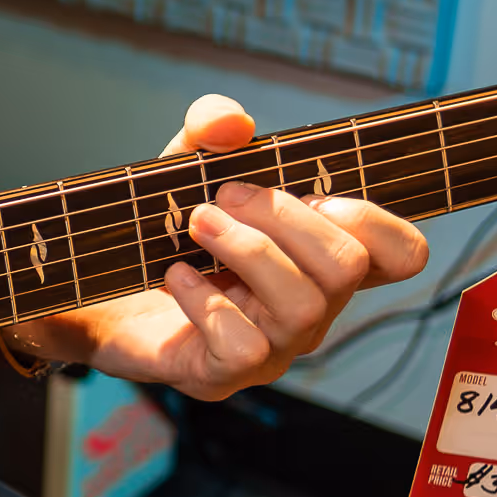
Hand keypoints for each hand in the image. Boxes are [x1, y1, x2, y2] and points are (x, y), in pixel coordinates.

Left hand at [48, 95, 428, 399]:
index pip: (402, 254)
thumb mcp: (186, 163)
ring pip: (302, 308)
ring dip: (247, 250)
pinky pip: (242, 347)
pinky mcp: (221, 374)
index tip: (315, 194)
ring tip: (196, 224)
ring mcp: (271, 348)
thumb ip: (211, 126)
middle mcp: (310, 309)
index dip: (376, 220)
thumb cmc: (161, 229)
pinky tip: (176, 277)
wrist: (94, 288)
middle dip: (286, 218)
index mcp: (320, 260)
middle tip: (224, 196)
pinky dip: (206, 302)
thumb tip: (233, 122)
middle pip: (347, 269)